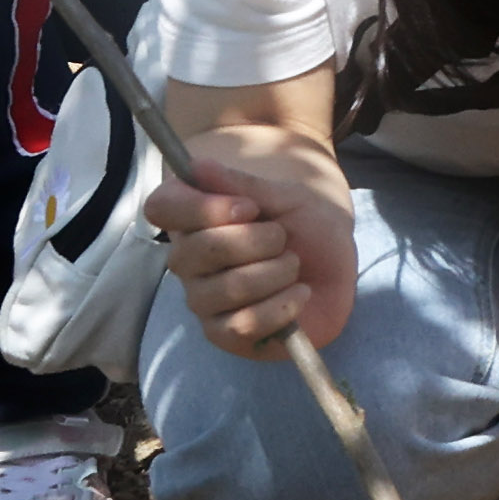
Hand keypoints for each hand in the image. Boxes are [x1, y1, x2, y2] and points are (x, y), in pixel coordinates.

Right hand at [146, 122, 355, 355]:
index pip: (162, 207)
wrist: (336, 266)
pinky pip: (242, 325)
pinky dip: (282, 306)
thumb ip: (243, 185)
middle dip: (258, 239)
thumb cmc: (305, 227)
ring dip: (277, 272)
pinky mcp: (224, 333)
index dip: (203, 207)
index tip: (247, 206)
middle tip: (283, 237)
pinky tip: (299, 294)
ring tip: (293, 266)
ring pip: (227, 288)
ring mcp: (203, 299)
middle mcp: (188, 261)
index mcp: (193, 220)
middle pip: (199, 249)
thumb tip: (198, 166)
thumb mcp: (285, 197)